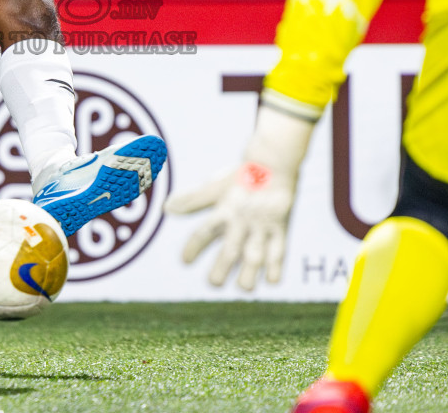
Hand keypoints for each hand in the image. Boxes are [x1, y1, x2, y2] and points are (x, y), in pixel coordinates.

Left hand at [165, 104, 314, 289]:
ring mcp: (262, 224)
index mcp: (224, 209)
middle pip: (229, 249)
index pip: (205, 231)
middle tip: (213, 283)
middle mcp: (241, 219)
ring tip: (244, 288)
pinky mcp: (281, 226)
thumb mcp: (215, 187)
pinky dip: (275, 266)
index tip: (184, 261)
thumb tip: (166, 208)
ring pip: (255, 254)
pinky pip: (280, 249)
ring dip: (248, 273)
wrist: (274, 160)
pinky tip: (271, 280)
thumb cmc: (241, 176)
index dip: (194, 246)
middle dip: (220, 269)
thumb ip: (192, 201)